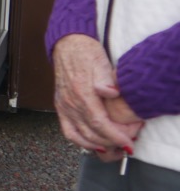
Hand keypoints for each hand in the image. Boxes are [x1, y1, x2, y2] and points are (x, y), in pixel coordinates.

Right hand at [52, 33, 140, 154]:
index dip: (115, 136)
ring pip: (79, 136)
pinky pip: (68, 131)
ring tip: (114, 146)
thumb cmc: (86, 52)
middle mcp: (69, 102)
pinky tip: (94, 144)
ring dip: (98, 146)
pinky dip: (81, 142)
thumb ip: (106, 81)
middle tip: (128, 141)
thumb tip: (112, 92)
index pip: (99, 123)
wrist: (67, 44)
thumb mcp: (101, 63)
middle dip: (111, 142)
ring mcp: (63, 105)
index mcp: (81, 92)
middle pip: (91, 133)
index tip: (129, 142)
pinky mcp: (60, 106)